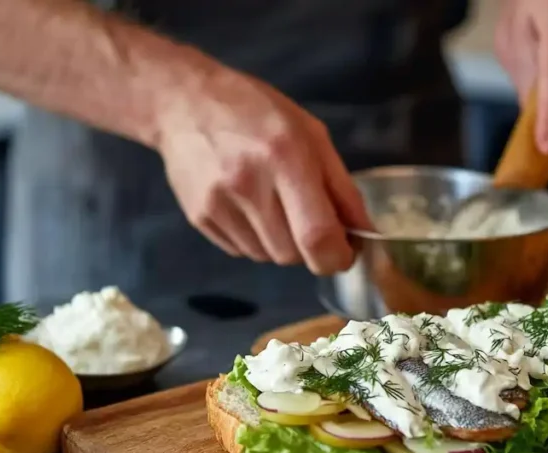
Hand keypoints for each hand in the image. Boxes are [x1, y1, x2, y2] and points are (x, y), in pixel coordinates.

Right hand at [156, 67, 369, 274]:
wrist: (183, 101)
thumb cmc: (257, 112)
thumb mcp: (311, 134)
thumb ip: (341, 187)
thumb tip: (363, 233)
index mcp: (286, 158)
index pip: (317, 236)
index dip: (337, 257)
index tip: (344, 253)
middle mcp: (249, 185)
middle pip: (292, 255)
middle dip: (309, 248)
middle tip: (306, 219)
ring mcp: (219, 204)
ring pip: (267, 257)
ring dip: (281, 244)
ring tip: (274, 206)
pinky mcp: (199, 217)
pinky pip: (241, 251)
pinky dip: (254, 240)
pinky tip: (248, 207)